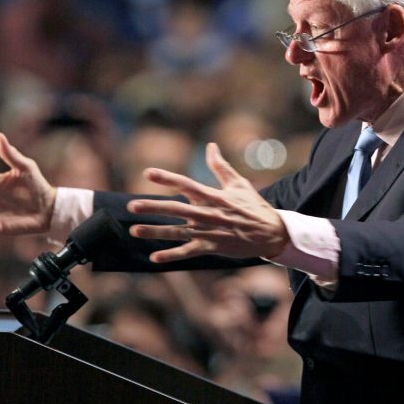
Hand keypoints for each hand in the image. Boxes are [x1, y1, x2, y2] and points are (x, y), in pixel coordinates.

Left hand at [127, 142, 288, 261]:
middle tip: (131, 205)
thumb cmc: (254, 206)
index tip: (148, 173)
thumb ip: (220, 166)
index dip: (166, 178)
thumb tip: (210, 146)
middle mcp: (208, 214)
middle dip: (153, 207)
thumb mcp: (239, 184)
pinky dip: (171, 256)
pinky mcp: (211, 248)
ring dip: (155, 232)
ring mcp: (208, 233)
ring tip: (134, 230)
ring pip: (177, 232)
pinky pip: (188, 252)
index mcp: (213, 196)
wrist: (271, 234)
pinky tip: (154, 258)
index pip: (186, 184)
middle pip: (176, 209)